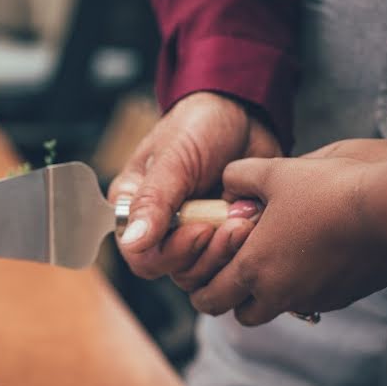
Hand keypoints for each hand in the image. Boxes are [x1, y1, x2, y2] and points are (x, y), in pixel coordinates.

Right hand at [108, 92, 280, 288]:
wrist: (244, 113)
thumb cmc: (199, 126)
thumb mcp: (173, 160)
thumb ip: (152, 201)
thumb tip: (132, 241)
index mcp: (134, 210)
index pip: (140, 256)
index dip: (171, 253)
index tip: (201, 230)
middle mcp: (159, 229)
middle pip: (175, 269)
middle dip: (208, 252)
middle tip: (234, 225)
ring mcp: (192, 235)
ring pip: (204, 272)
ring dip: (228, 250)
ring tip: (246, 218)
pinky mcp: (222, 237)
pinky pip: (230, 262)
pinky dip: (246, 246)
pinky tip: (254, 216)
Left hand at [190, 137, 386, 325]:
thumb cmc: (328, 189)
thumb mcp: (275, 173)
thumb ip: (240, 176)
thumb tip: (227, 182)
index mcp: (253, 268)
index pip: (211, 299)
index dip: (201, 291)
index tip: (204, 278)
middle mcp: (279, 294)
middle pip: (243, 314)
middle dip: (234, 298)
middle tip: (238, 271)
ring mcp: (313, 299)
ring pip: (278, 309)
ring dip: (270, 293)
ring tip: (276, 259)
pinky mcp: (343, 297)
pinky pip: (312, 300)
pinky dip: (304, 286)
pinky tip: (313, 256)